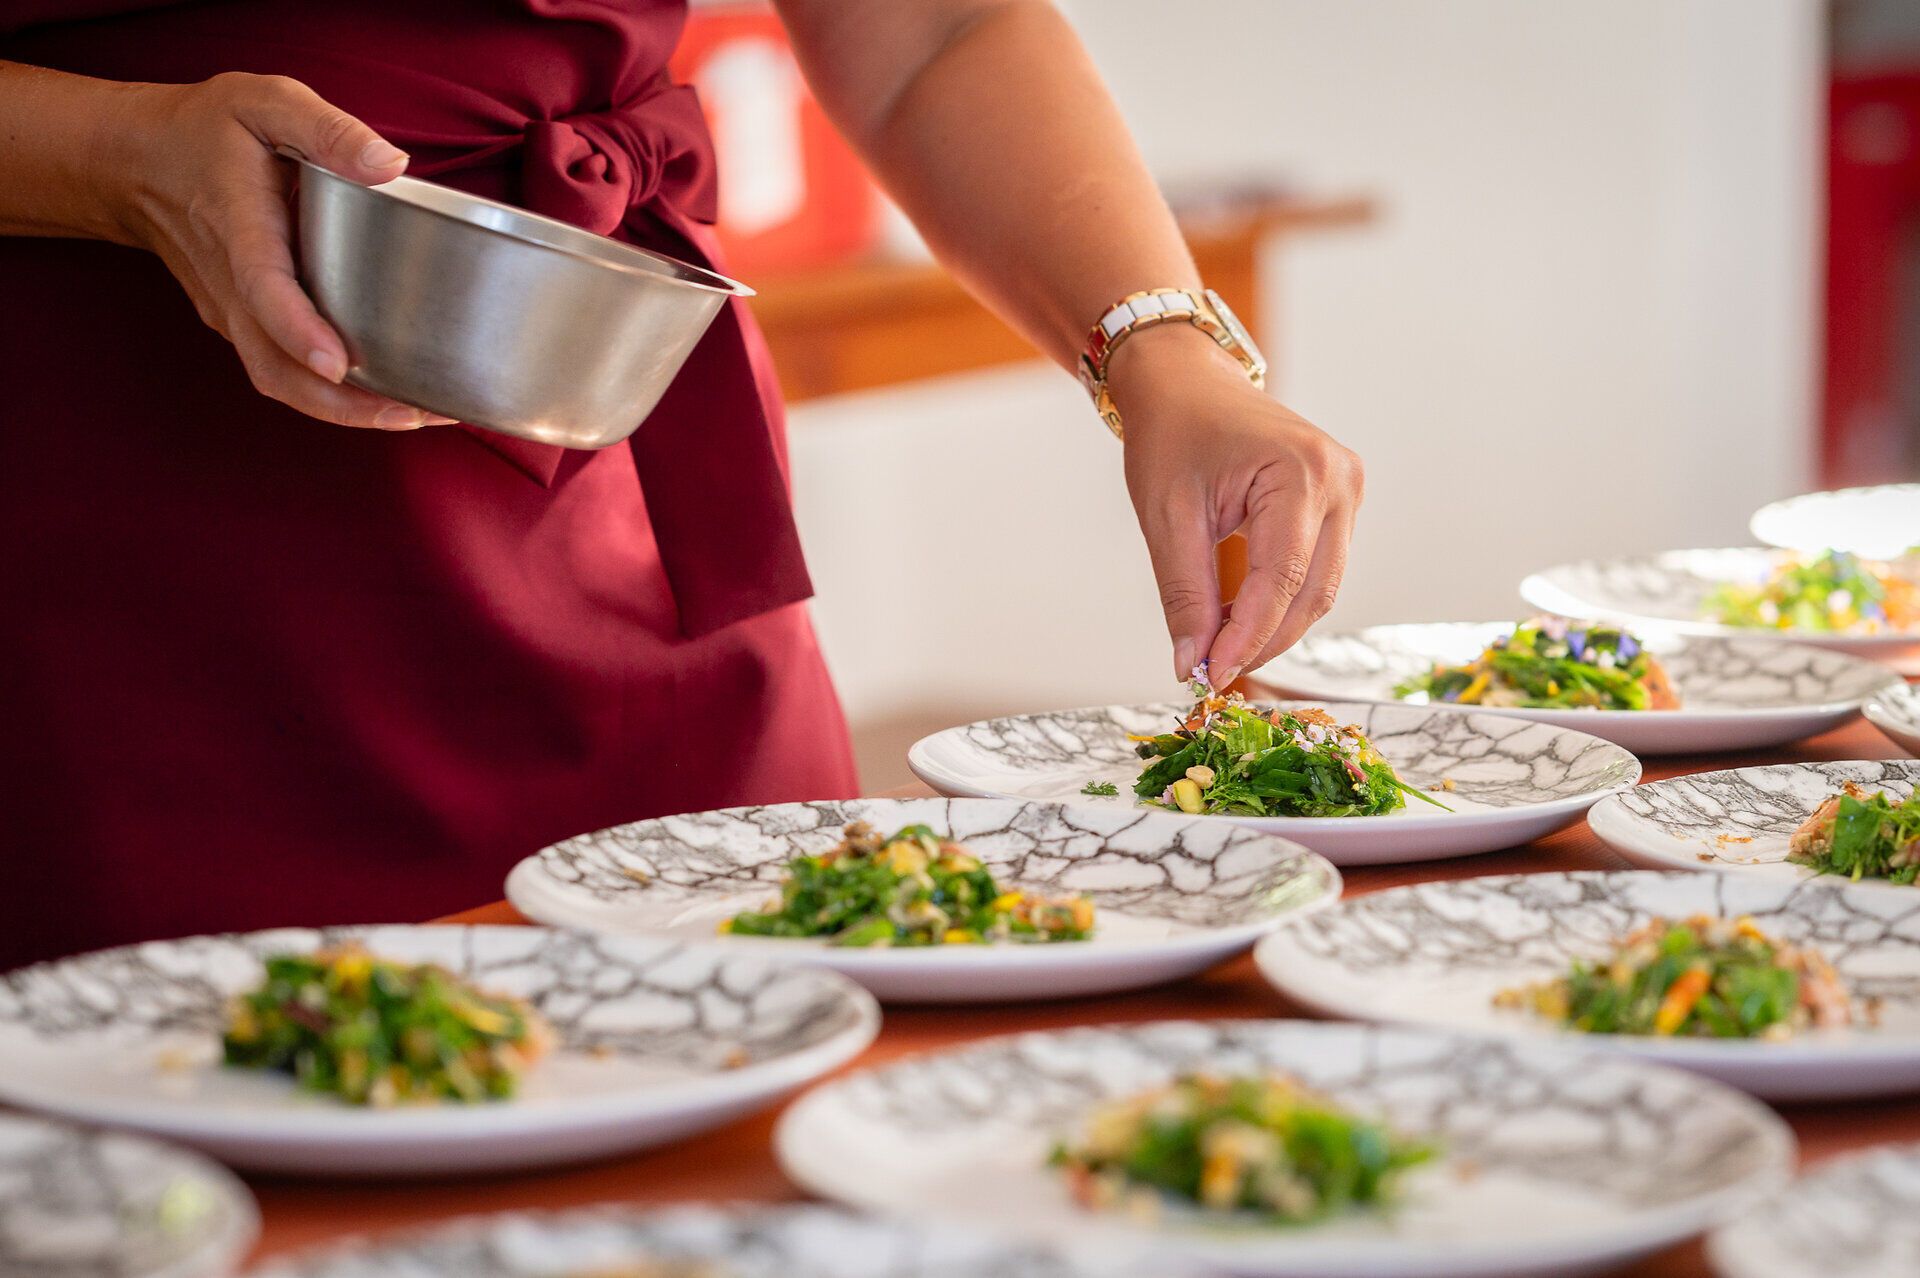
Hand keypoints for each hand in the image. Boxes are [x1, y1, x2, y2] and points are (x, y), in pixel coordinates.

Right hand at [99, 73, 452, 429]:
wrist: (134, 161)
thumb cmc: (205, 130)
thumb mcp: (263, 102)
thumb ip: (326, 128)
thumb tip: (391, 164)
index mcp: (239, 227)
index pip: (264, 289)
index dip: (300, 330)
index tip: (340, 363)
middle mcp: (230, 285)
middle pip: (276, 367)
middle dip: (342, 403)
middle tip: (415, 414)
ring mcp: (233, 312)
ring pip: (279, 381)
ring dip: (343, 411)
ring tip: (416, 415)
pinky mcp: (242, 324)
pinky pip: (282, 372)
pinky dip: (329, 397)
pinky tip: (386, 395)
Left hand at [1116, 322, 1363, 684]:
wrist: (1185, 384)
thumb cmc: (1172, 435)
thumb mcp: (1167, 518)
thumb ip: (1185, 595)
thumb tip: (1192, 664)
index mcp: (1300, 472)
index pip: (1281, 580)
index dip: (1247, 638)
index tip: (1210, 676)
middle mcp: (1339, 479)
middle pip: (1312, 592)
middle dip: (1262, 640)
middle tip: (1210, 671)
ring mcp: (1348, 489)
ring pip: (1320, 588)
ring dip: (1274, 627)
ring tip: (1220, 649)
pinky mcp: (1340, 501)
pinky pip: (1319, 569)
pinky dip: (1282, 601)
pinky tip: (1241, 619)